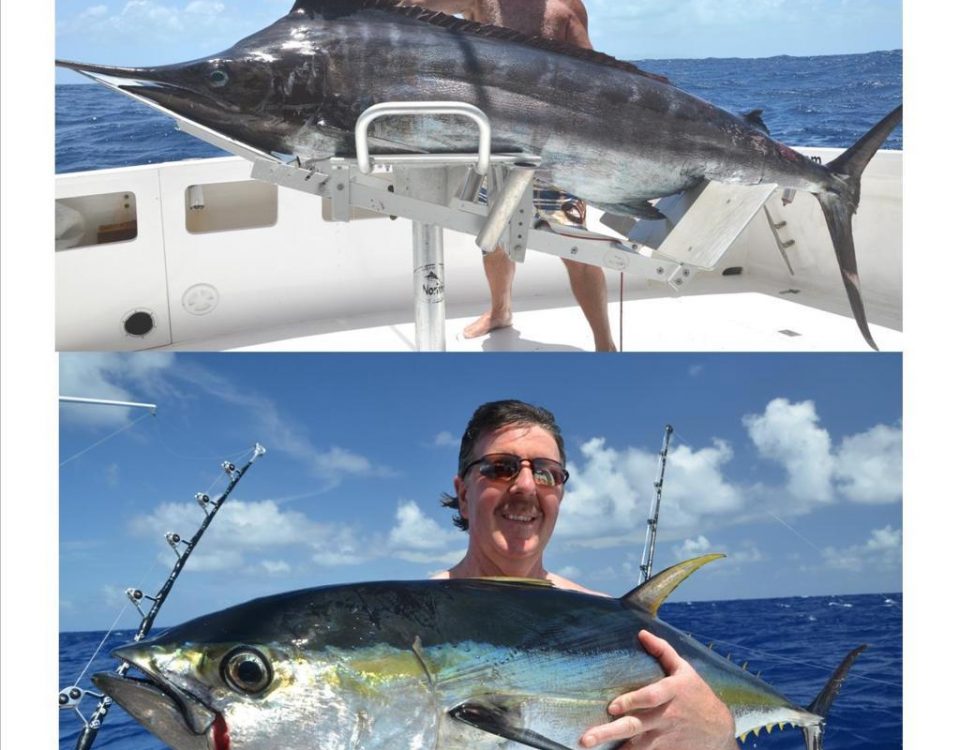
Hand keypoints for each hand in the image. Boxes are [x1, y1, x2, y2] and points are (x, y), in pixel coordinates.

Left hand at [579, 630, 737, 749]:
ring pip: (635, 747)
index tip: (612, 707)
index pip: (651, 698)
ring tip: (589, 747)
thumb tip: (641, 633)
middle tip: (585, 738)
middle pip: (634, 725)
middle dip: (609, 732)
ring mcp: (663, 738)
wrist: (717, 730)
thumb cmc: (697, 694)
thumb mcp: (684, 670)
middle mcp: (664, 717)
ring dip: (615, 748)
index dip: (632, 702)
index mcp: (671, 693)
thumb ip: (663, 651)